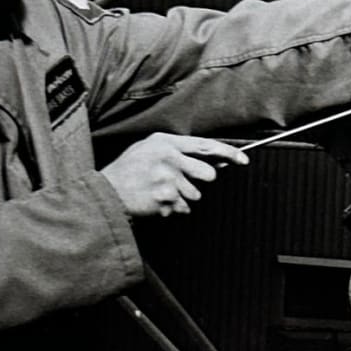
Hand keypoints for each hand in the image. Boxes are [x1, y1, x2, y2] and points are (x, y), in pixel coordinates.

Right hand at [99, 132, 247, 218]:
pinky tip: (156, 200)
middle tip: (180, 181)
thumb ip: (180, 151)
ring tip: (160, 191)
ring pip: (196, 195)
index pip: (205, 145)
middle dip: (199, 181)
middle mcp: (169, 158)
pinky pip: (183, 208)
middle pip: (208, 174)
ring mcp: (168, 180)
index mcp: (166, 143)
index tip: (243, 160)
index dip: (228, 153)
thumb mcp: (150, 149)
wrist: (107, 192)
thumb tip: (215, 160)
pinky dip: (173, 208)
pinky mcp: (167, 199)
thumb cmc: (130, 170)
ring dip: (182, 196)